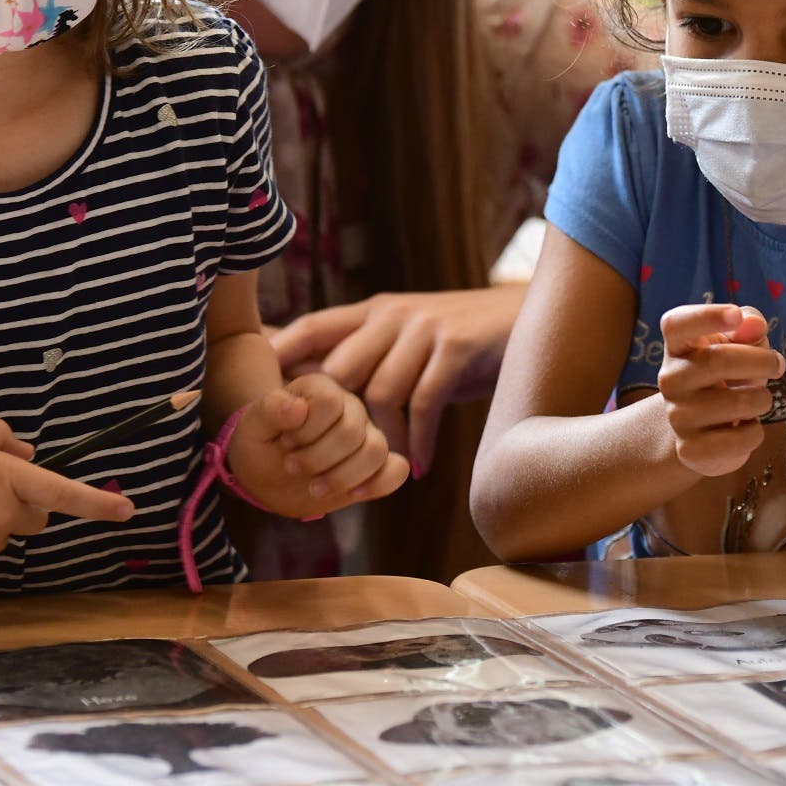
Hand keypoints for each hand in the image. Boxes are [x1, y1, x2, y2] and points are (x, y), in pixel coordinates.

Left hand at [225, 373, 408, 517]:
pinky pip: (397, 470)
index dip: (306, 429)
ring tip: (313, 487)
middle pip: (352, 431)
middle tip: (291, 466)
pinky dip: (378, 484)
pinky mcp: (375, 465)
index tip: (285, 441)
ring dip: (342, 476)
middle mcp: (350, 407)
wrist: (267, 471)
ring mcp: (366, 435)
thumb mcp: (253, 427)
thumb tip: (297, 408)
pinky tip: (353, 495)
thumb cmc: (260, 443)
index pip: (330, 403)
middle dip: (317, 458)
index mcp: (322, 389)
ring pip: (377, 451)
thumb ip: (270, 411)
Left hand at [271, 286, 524, 474]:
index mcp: (374, 311)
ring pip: (381, 391)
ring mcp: (424, 327)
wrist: (526, 319)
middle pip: (339, 367)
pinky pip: (424, 402)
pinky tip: (420, 467)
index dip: (280, 356)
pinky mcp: (456, 345)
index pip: (313, 327)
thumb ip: (374, 361)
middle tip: (313, 464)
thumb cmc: (461, 344)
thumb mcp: (410, 344)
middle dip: (326, 420)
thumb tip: (325, 403)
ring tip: (373, 474)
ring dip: (378, 442)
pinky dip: (419, 441)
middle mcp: (393, 314)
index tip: (259, 398)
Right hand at [654, 303, 782, 477]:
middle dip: (761, 361)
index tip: (735, 316)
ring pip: (737, 402)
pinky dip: (755, 432)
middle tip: (778, 364)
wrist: (700, 431)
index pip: (678, 324)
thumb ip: (748, 329)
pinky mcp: (690, 449)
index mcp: (678, 346)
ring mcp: (678, 416)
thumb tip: (754, 323)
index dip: (706, 316)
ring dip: (762, 399)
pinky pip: (741, 438)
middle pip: (717, 361)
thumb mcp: (737, 347)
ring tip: (759, 400)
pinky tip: (745, 427)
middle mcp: (670, 379)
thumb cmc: (725, 376)